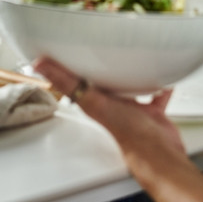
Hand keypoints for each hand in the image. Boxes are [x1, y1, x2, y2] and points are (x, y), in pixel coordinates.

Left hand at [33, 56, 185, 185]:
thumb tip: (40, 65)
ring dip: (132, 76)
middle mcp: (112, 105)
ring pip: (130, 89)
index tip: (69, 50)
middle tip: (104, 51)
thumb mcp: (92, 100)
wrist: (157, 152)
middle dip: (105, 69)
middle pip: (105, 83)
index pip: (78, 79)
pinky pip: (155, 97)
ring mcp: (132, 110)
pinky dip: (159, 88)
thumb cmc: (126, 133)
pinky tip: (163, 78)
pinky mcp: (150, 113)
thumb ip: (66, 82)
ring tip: (134, 60)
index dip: (73, 65)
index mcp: (95, 101)